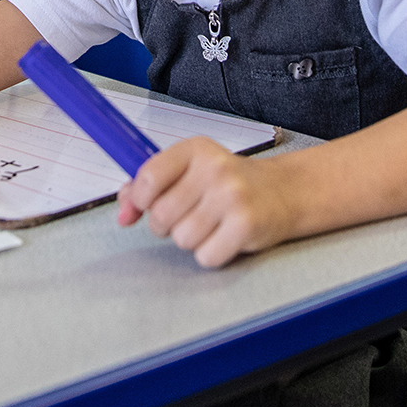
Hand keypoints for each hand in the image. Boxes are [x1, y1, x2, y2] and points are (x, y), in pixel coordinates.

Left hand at [115, 138, 297, 268]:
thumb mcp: (189, 172)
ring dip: (191, 240)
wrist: (283, 192)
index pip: (148, 177)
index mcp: (195, 150)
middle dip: (166, 225)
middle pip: (161, 215)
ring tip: (211, 225)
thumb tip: (123, 212)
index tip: (148, 203)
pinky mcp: (246, 224)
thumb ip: (150, 186)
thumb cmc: (228, 183)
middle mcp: (215, 168)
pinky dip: (212, 254)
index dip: (140, 199)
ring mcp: (232, 196)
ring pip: (182, 238)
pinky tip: (225, 237)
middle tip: (187, 216)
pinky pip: (206, 255)